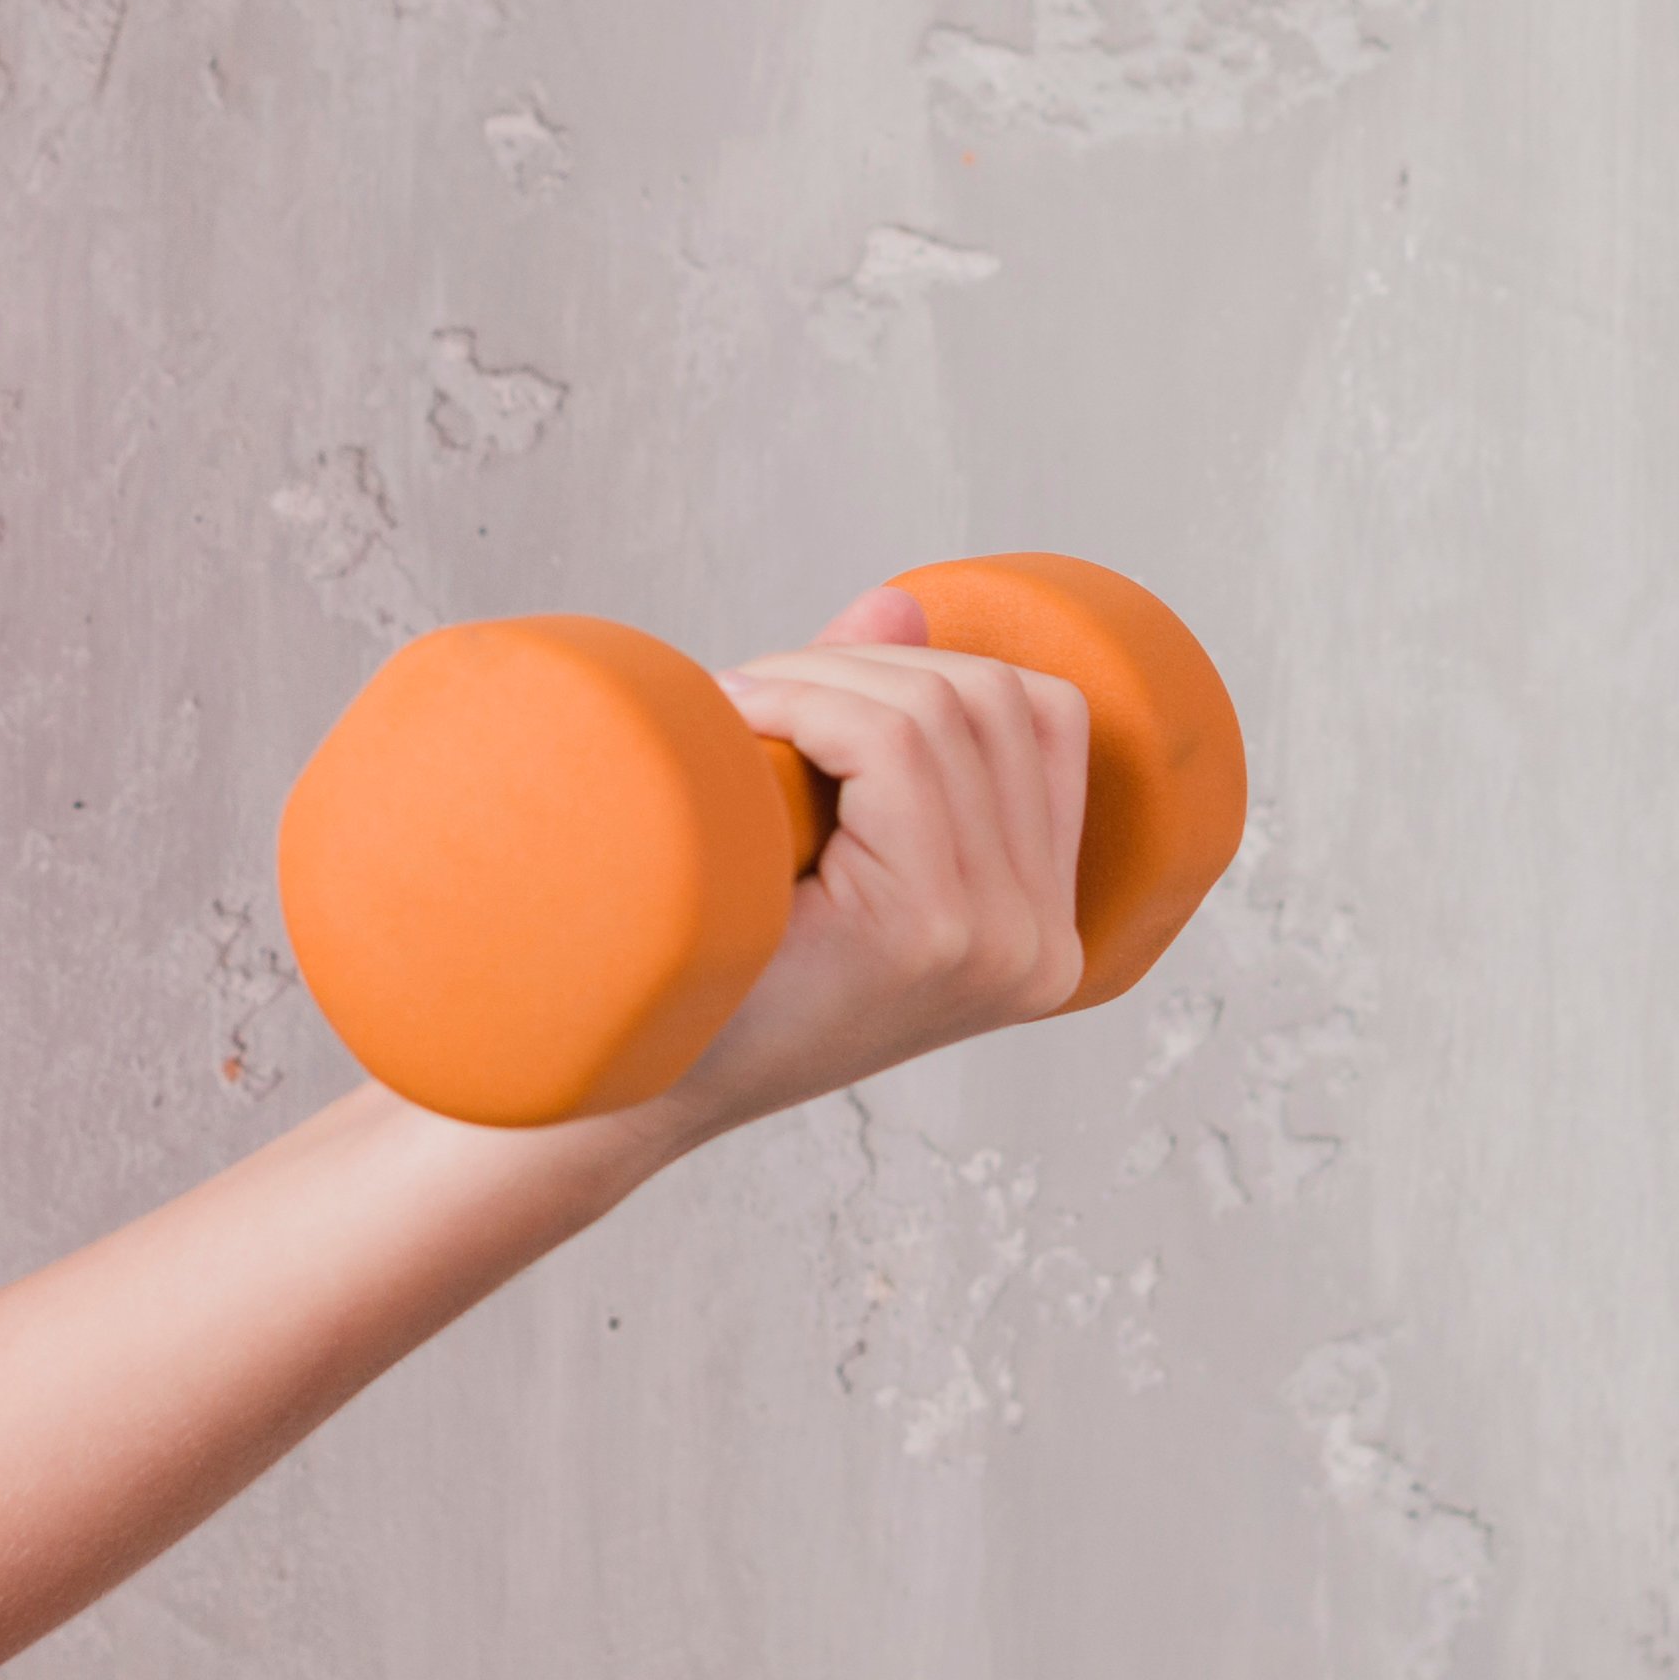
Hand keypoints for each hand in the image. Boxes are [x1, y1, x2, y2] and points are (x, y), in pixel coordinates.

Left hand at [655, 583, 1095, 1132]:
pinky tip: (734, 721)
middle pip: (996, 700)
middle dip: (867, 663)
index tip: (815, 688)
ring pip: (938, 711)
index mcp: (1044, 932)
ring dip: (822, 678)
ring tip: (736, 708)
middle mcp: (1043, 944)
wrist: (632, 1078)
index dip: (931, 666)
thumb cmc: (720, 966)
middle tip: (753, 693)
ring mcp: (998, 941)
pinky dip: (806, 702)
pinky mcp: (929, 930)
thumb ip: (879, 725)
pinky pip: (893, 745)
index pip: (1046, 722)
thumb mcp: (827, 844)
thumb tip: (897, 601)